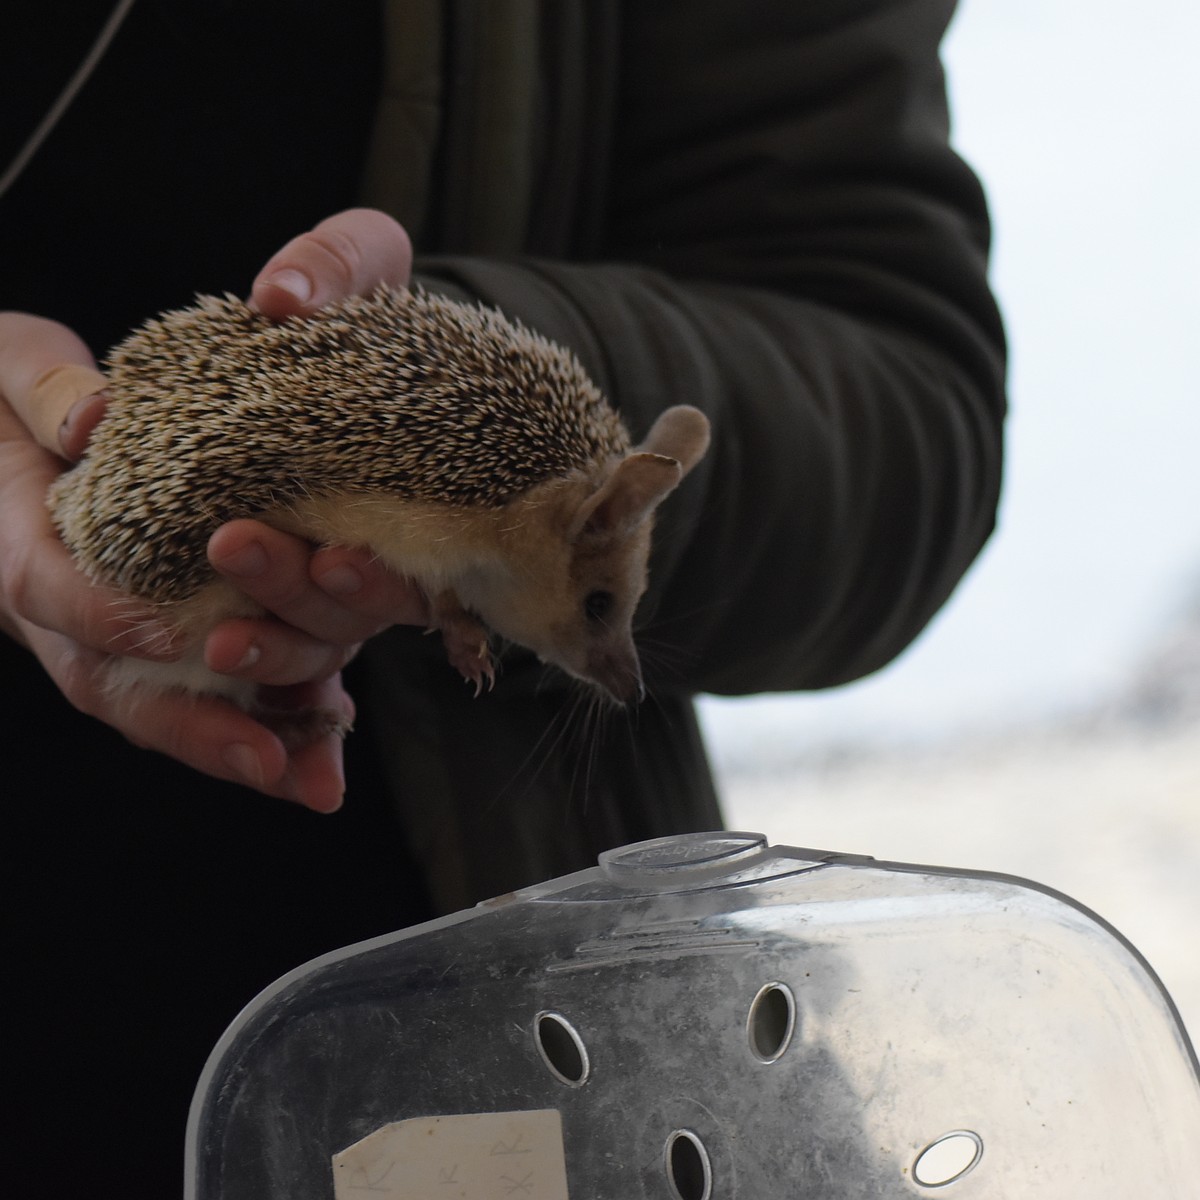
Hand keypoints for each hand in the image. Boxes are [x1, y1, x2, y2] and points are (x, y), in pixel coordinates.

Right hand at [0, 209, 421, 811]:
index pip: (45, 588)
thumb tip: (92, 422)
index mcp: (22, 547)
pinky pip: (218, 692)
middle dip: (192, 725)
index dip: (96, 611)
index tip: (155, 627)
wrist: (17, 431)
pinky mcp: (179, 636)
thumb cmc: (15, 397)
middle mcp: (75, 614)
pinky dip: (270, 728)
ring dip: (244, 747)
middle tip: (260, 759)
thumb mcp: (12, 368)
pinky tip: (323, 765)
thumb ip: (43, 391)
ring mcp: (125, 637)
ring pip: (174, 706)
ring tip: (310, 781)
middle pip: (120, 687)